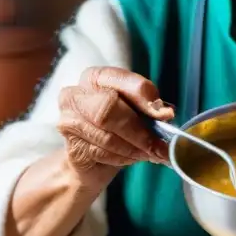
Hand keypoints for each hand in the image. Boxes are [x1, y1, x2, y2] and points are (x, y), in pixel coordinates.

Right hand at [57, 66, 174, 173]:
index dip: (145, 98)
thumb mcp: (137, 111)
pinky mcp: (70, 144)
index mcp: (98, 77)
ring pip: (106, 136)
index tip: (166, 114)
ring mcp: (69, 119)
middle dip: (140, 131)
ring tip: (151, 154)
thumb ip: (150, 108)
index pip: (123, 80)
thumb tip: (166, 112)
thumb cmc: (117, 127)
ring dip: (134, 149)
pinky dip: (122, 158)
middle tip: (161, 146)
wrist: (90, 158)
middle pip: (109, 108)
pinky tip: (131, 158)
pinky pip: (100, 153)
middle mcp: (77, 93)